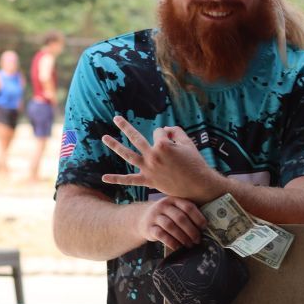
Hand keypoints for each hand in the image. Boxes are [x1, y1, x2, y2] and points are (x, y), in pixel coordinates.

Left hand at [101, 117, 221, 201]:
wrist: (199, 185)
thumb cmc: (195, 163)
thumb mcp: (188, 143)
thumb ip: (176, 131)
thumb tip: (164, 129)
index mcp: (163, 145)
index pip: (159, 133)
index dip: (166, 136)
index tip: (174, 143)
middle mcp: (153, 156)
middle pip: (136, 138)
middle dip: (125, 127)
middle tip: (116, 118)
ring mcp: (149, 169)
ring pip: (128, 155)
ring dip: (115, 146)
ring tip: (104, 138)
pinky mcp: (149, 181)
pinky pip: (130, 180)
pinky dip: (117, 179)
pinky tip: (104, 178)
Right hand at [137, 196, 207, 252]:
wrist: (143, 218)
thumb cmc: (166, 216)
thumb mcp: (175, 210)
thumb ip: (187, 214)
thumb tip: (206, 226)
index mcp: (174, 200)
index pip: (188, 207)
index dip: (198, 217)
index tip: (204, 227)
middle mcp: (163, 206)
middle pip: (180, 218)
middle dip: (191, 230)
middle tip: (197, 240)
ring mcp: (155, 216)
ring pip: (170, 226)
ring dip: (182, 237)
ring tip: (189, 244)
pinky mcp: (149, 227)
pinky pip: (161, 234)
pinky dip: (171, 242)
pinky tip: (178, 247)